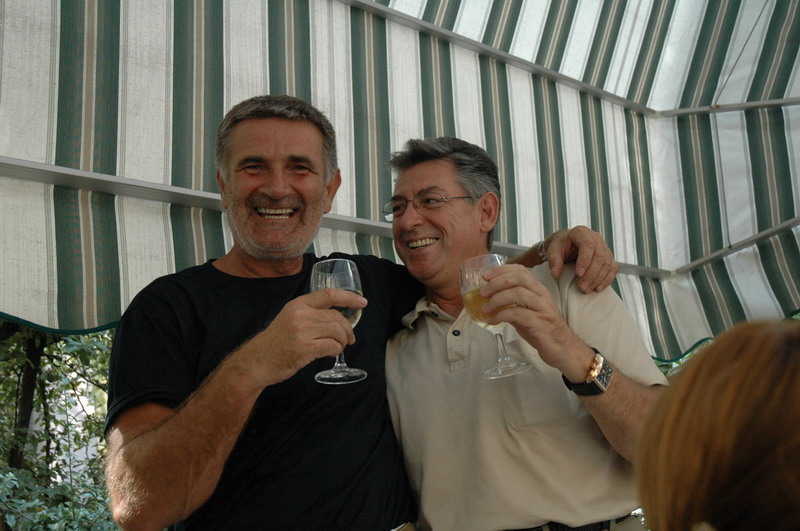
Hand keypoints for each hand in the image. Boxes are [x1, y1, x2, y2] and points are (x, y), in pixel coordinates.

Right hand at [232, 289, 367, 387]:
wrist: (257, 361)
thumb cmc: (275, 342)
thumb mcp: (289, 318)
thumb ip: (309, 314)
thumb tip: (336, 318)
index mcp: (298, 304)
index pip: (329, 295)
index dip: (349, 298)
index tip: (362, 302)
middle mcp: (301, 314)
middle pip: (336, 316)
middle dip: (348, 329)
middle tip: (349, 339)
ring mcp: (303, 331)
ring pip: (337, 331)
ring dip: (343, 341)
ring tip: (339, 347)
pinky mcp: (305, 348)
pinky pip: (332, 346)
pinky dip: (336, 350)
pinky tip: (331, 353)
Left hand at [481, 264, 593, 378]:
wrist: (563, 349)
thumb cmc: (543, 331)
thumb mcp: (526, 313)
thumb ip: (512, 305)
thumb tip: (490, 300)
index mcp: (538, 290)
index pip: (521, 271)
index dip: (501, 270)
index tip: (486, 276)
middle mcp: (542, 296)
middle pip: (519, 278)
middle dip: (497, 282)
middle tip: (483, 292)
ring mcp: (542, 309)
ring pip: (518, 293)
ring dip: (497, 299)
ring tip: (485, 308)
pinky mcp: (540, 323)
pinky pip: (518, 314)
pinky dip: (502, 315)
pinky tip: (493, 320)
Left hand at [545, 226, 617, 292]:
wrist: (568, 244)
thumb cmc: (560, 246)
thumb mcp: (553, 250)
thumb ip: (554, 260)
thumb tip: (555, 274)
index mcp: (582, 233)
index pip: (588, 245)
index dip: (585, 260)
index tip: (578, 274)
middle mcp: (596, 238)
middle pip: (599, 256)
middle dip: (591, 274)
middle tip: (582, 287)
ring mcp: (604, 248)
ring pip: (607, 264)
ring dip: (598, 279)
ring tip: (586, 290)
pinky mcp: (609, 257)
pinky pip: (613, 269)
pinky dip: (607, 280)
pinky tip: (597, 288)